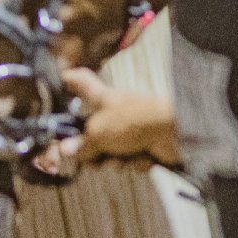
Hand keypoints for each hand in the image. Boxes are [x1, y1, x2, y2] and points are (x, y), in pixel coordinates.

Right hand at [55, 68, 178, 167]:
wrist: (175, 133)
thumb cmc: (136, 120)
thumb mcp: (98, 131)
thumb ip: (81, 144)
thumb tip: (67, 150)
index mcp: (105, 100)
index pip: (85, 85)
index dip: (71, 81)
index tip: (62, 76)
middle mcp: (118, 113)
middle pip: (93, 133)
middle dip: (92, 152)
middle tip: (92, 158)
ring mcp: (133, 130)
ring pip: (111, 153)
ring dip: (116, 160)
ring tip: (124, 156)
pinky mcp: (148, 146)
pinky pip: (130, 160)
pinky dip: (135, 162)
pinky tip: (144, 156)